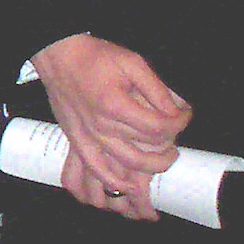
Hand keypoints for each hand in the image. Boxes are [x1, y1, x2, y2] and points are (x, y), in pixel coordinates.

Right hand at [33, 33, 191, 222]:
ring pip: (120, 170)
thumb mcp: (132, 62)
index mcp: (115, 105)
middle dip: (166, 155)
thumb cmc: (95, 57)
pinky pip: (90, 172)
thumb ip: (157, 88)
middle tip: (175, 146)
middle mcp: (100, 127)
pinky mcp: (76, 141)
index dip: (179, 123)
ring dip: (145, 174)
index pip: (158, 127)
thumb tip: (178, 109)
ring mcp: (86, 138)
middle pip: (143, 155)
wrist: (58, 57)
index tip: (185, 115)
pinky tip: (123, 186)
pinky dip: (107, 184)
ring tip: (158, 165)